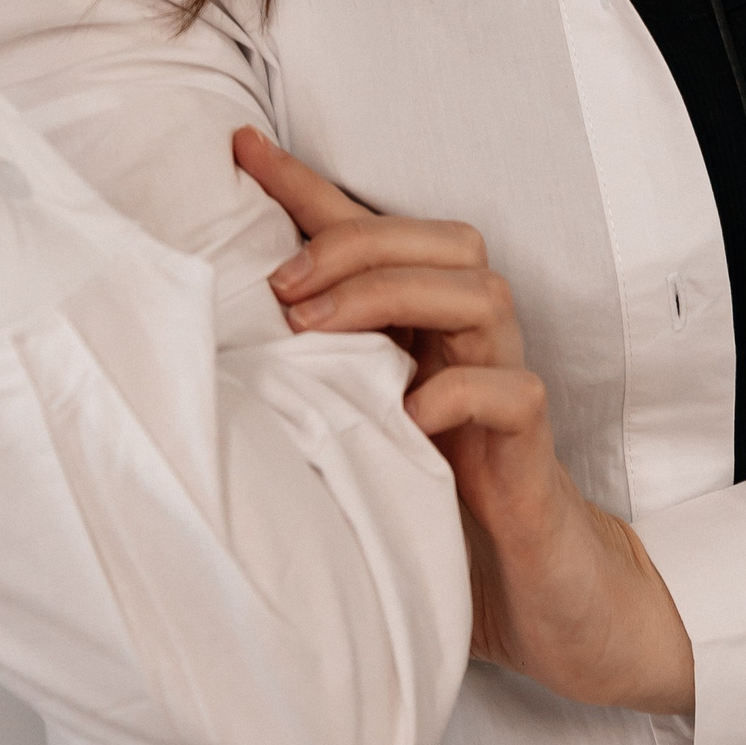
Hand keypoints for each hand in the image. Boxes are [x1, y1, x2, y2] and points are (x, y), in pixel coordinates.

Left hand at [234, 126, 694, 716]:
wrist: (534, 594)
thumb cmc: (436, 498)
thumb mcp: (353, 421)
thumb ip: (309, 373)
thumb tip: (211, 336)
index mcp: (427, 324)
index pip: (373, 232)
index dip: (308, 186)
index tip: (238, 150)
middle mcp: (473, 342)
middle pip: (444, 240)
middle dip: (356, 245)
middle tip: (280, 288)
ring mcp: (507, 388)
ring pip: (482, 293)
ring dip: (394, 296)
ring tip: (320, 332)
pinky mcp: (533, 449)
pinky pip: (513, 393)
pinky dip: (458, 390)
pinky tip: (407, 415)